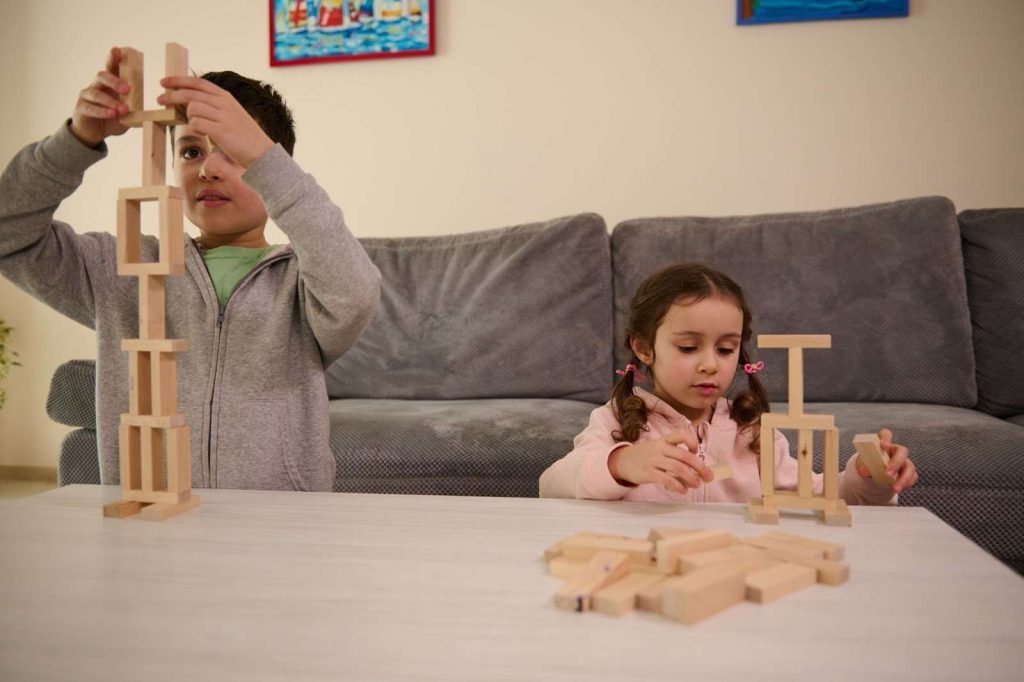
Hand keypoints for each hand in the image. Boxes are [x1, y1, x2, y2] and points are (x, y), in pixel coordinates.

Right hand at [70, 47, 131, 147]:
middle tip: (127, 90)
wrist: (95, 133)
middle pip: (102, 76)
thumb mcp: (127, 114)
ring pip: (96, 92)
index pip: (111, 67)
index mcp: (109, 84)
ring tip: (122, 110)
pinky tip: (111, 114)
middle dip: (115, 81)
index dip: (113, 58)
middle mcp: (97, 86)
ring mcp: (87, 95)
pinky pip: (90, 107)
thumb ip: (136, 109)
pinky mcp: (81, 107)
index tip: (117, 50)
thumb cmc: (112, 119)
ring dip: (111, 101)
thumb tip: (152, 111)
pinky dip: (102, 111)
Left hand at [158, 76, 274, 167]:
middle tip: (160, 100)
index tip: (164, 82)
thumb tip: (188, 103)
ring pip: (192, 109)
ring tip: (196, 125)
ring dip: (188, 117)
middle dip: (172, 95)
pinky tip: (201, 133)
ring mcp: (223, 117)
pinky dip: (194, 128)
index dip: (178, 80)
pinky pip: (196, 124)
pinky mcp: (221, 131)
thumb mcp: (231, 114)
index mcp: (226, 97)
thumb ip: (213, 106)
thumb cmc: (245, 136)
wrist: (262, 153)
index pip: (197, 82)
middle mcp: (224, 103)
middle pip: (190, 93)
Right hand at [607, 428, 713, 493]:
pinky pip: (667, 479)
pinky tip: (682, 490)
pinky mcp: (648, 473)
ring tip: (696, 485)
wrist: (623, 461)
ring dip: (691, 478)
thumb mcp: (658, 449)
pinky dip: (678, 485)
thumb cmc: (646, 456)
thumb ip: (674, 456)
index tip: (696, 452)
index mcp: (664, 440)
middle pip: (684, 456)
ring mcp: (654, 460)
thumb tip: (696, 471)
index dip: (692, 443)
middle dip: (700, 467)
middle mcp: (660, 448)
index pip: (681, 434)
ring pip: (678, 467)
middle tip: (709, 477)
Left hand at [855, 428, 917, 493]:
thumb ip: (863, 466)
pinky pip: (912, 477)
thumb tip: (863, 471)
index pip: (886, 434)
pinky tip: (897, 488)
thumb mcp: (864, 464)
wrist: (873, 474)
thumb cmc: (868, 464)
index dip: (886, 438)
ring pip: (910, 467)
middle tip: (887, 474)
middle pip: (902, 451)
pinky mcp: (909, 472)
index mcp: (883, 443)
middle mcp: (896, 450)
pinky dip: (906, 484)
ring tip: (894, 488)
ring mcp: (904, 461)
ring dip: (903, 479)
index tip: (883, 445)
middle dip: (896, 462)